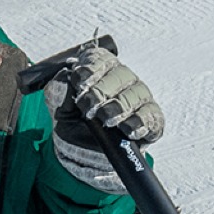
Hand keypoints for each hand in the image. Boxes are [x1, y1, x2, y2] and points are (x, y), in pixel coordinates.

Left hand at [44, 43, 164, 148]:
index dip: (91, 68)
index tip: (80, 82)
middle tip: (91, 107)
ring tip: (107, 120)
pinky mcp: (152, 120)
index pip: (101, 58)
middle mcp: (124, 81)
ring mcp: (140, 99)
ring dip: (120, 106)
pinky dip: (141, 122)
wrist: (85, 154)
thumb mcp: (61, 110)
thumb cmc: (76, 125)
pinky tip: (128, 129)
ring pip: (137, 93)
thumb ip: (60, 92)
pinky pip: (152, 116)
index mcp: (101, 71)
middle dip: (103, 90)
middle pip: (120, 74)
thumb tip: (67, 77)